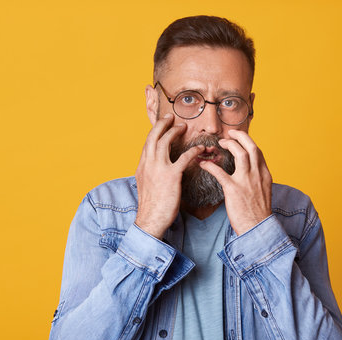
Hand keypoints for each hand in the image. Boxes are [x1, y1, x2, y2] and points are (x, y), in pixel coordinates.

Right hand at [135, 113, 204, 238]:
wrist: (150, 220)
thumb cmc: (151, 206)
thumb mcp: (145, 185)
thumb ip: (150, 173)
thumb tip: (155, 168)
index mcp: (142, 166)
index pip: (147, 142)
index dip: (155, 131)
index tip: (162, 124)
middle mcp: (148, 164)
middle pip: (153, 137)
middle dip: (162, 124)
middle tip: (171, 117)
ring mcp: (159, 169)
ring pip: (165, 142)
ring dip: (175, 131)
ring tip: (184, 127)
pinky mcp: (171, 176)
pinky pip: (184, 157)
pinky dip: (193, 150)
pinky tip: (200, 148)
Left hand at [199, 130, 271, 235]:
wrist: (258, 228)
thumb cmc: (258, 214)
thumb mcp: (264, 192)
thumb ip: (258, 180)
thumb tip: (252, 173)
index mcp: (265, 174)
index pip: (258, 151)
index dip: (248, 142)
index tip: (240, 138)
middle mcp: (257, 174)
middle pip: (251, 146)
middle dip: (240, 136)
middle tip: (229, 134)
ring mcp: (246, 180)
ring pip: (240, 153)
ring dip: (229, 144)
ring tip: (220, 143)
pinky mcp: (233, 189)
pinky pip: (220, 172)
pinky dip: (210, 165)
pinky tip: (202, 164)